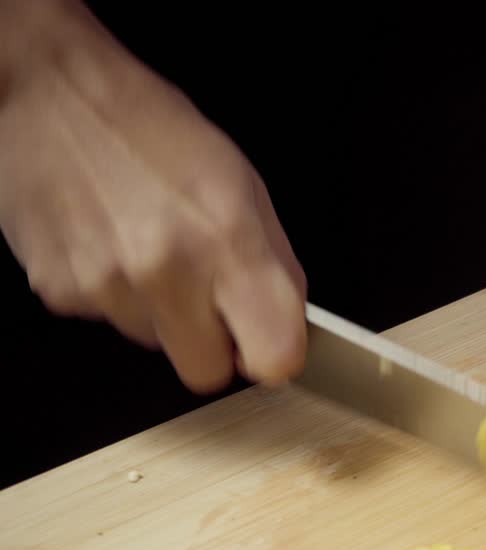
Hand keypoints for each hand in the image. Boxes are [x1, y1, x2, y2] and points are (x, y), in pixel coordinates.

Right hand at [0, 1, 306, 392]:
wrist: (53, 95)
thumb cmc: (152, 130)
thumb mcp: (244, 184)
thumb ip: (273, 264)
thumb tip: (289, 324)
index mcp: (228, 239)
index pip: (273, 356)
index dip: (273, 355)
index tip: (267, 341)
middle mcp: (168, 270)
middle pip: (208, 373)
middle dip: (214, 345)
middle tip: (207, 296)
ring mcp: (108, 287)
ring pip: (156, 346)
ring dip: (162, 313)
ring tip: (150, 247)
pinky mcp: (60, 292)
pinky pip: (107, 322)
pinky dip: (115, 295)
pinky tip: (111, 245)